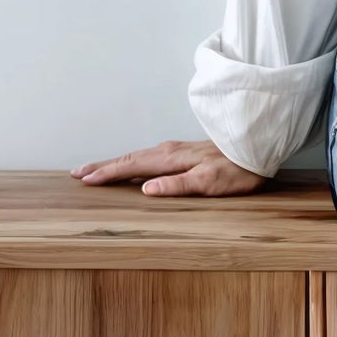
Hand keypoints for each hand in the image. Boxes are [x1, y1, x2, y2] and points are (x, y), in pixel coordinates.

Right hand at [70, 139, 270, 195]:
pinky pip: (147, 156)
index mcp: (170, 159)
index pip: (131, 166)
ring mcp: (175, 149)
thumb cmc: (237, 169)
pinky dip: (131, 161)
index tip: (85, 179)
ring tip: (96, 169)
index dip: (107, 174)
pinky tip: (132, 166)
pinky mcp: (183, 152)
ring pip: (136, 156)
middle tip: (78, 173)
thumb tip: (146, 189)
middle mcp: (168, 151)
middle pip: (128, 158)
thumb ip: (178, 185)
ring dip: (114, 163)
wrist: (257, 147)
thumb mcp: (209, 182)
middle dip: (102, 166)